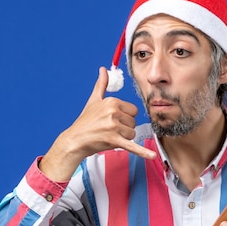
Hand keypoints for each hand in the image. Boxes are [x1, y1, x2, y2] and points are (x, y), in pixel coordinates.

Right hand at [39, 67, 155, 180]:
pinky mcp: (114, 140)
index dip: (125, 117)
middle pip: (133, 123)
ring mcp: (113, 127)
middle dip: (124, 128)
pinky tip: (152, 156)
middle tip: (109, 129)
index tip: (112, 120)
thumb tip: (104, 69)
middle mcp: (113, 112)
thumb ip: (101, 84)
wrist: (75, 140)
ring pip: (132, 134)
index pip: (133, 110)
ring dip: (123, 138)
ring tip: (109, 137)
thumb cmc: (85, 121)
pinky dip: (142, 152)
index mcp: (112, 102)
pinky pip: (132, 146)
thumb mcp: (93, 100)